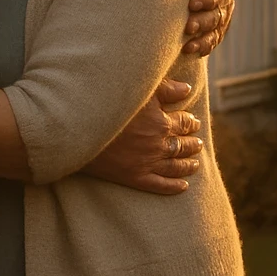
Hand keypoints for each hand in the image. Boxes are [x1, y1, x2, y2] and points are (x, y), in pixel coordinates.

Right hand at [82, 79, 202, 194]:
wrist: (78, 128)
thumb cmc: (107, 102)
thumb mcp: (139, 89)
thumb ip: (165, 88)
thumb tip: (187, 89)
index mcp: (160, 122)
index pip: (184, 123)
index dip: (191, 122)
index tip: (194, 121)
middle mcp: (158, 145)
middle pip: (182, 145)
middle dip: (193, 143)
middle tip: (198, 142)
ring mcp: (146, 163)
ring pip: (175, 166)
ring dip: (188, 164)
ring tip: (195, 162)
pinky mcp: (133, 177)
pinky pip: (159, 185)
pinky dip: (173, 186)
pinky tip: (183, 187)